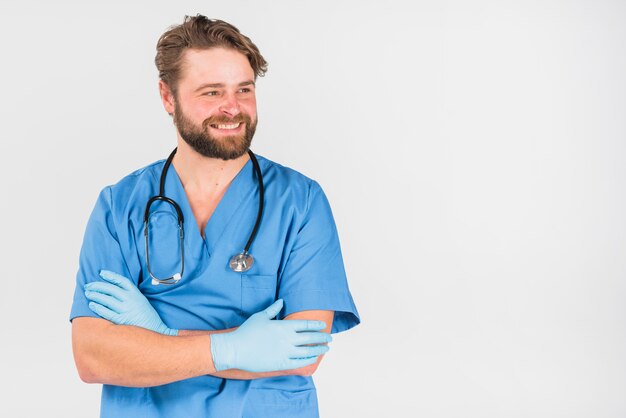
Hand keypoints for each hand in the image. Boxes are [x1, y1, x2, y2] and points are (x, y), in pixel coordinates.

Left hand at [84, 270, 177, 335]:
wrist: (155, 329)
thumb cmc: (148, 317)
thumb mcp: (142, 301)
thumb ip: (131, 296)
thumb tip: (115, 291)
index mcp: (136, 294)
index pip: (122, 281)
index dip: (111, 276)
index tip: (102, 273)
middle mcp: (131, 300)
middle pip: (111, 289)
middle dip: (98, 286)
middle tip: (88, 285)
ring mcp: (126, 310)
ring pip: (107, 300)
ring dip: (95, 295)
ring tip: (88, 293)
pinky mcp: (122, 320)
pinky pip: (107, 312)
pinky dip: (99, 308)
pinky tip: (92, 305)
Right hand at [210, 299, 331, 371]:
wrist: (235, 349)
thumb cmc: (247, 331)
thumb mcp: (260, 317)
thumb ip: (273, 310)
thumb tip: (282, 302)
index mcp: (283, 326)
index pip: (305, 324)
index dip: (316, 325)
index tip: (323, 326)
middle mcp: (287, 339)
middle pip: (310, 338)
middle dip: (322, 338)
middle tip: (330, 338)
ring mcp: (285, 352)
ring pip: (308, 351)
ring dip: (319, 349)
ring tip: (326, 349)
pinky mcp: (281, 364)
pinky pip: (299, 362)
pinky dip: (309, 360)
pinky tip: (314, 358)